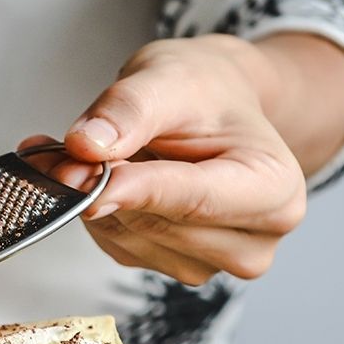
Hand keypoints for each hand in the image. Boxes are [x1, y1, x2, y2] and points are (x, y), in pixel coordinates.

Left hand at [25, 35, 307, 286]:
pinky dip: (97, 210)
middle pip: (156, 223)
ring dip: (95, 196)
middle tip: (69, 146)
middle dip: (104, 184)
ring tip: (95, 152)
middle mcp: (253, 238)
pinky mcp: (171, 265)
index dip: (131, 189)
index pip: (193, 199)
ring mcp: (212, 260)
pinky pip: (117, 245)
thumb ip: (129, 110)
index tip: (77, 176)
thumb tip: (86, 146)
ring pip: (129, 238)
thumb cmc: (206, 91)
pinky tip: (105, 177)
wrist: (213, 104)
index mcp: (274, 190)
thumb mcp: (169, 78)